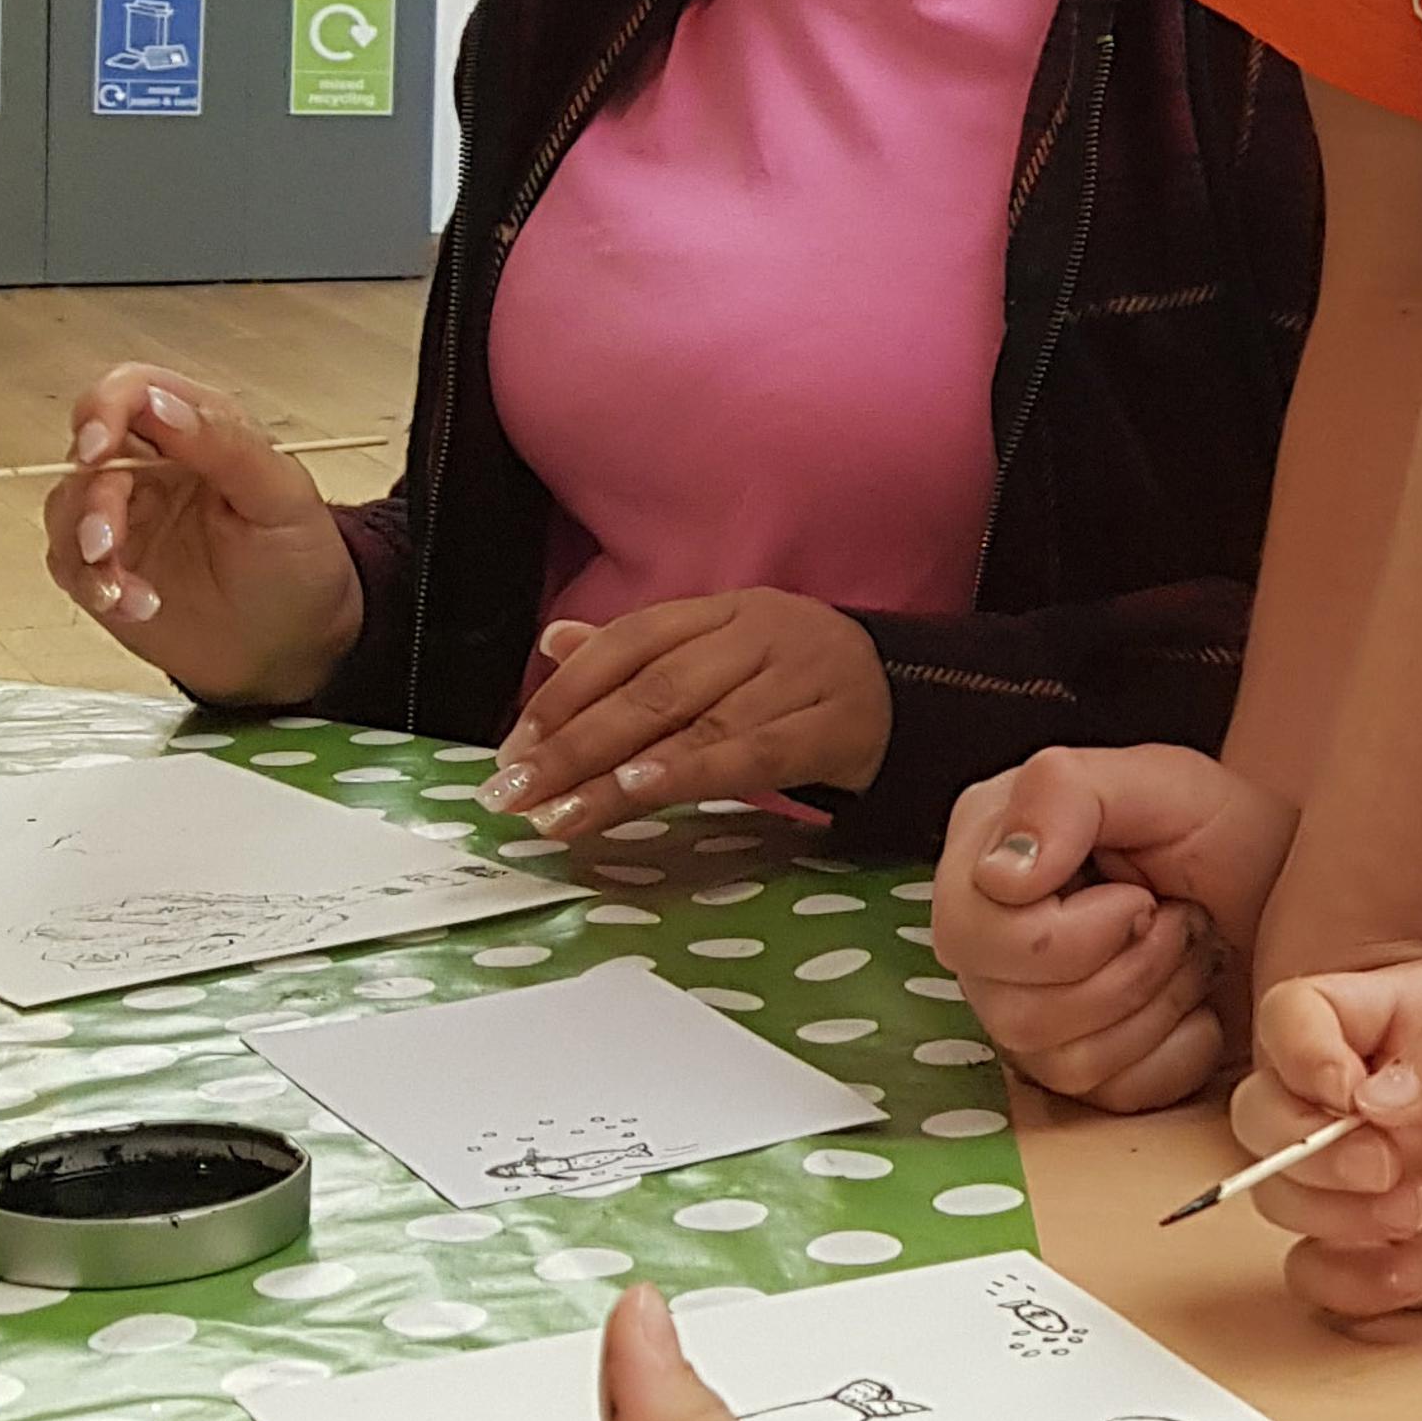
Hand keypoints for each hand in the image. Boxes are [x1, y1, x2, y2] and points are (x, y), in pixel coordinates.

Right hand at [41, 369, 362, 706]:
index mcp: (201, 430)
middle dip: (92, 498)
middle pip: (88, 452)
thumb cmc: (299, 562)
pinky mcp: (106, 565)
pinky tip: (136, 604)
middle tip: (108, 541)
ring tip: (129, 589)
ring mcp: (126, 515)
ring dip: (87, 548)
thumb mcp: (281, 497)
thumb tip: (163, 404)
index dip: (106, 408)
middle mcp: (154, 465)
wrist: (292, 643)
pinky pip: (69, 562)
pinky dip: (93, 585)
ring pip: (68, 506)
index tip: (99, 446)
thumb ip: (226, 444)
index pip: (134, 391)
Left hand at [481, 592, 891, 840]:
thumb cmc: (796, 678)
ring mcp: (797, 678)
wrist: (909, 693)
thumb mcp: (720, 649)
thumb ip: (637, 652)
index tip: (512, 748)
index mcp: (723, 610)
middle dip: (572, 744)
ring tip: (559, 810)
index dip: (564, 692)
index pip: (629, 641)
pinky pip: (749, 753)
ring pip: (693, 725)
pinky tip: (638, 790)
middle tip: (513, 793)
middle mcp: (757, 634)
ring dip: (615, 773)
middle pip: (651, 688)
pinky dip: (689, 772)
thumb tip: (552, 640)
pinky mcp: (830, 726)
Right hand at [933, 744, 1295, 1115]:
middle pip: (1014, 1010)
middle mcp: (988, 939)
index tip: (1139, 892)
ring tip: (1189, 947)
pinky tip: (1194, 1002)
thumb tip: (1000, 873)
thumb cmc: (1228, 836)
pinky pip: (1109, 1094)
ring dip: (1158, 1001)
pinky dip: (1175, 1049)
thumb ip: (1066, 794)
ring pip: (1060, 1060)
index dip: (1073, 930)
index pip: (972, 933)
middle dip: (1128, 968)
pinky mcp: (1074, 1070)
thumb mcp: (1164, 783)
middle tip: (1174, 918)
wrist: (1291, 903)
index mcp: (986, 852)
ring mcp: (1024, 1010)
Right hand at [1240, 962, 1421, 1360]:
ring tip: (1419, 1221)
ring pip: (1287, 1197)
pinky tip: (1420, 1275)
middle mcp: (1406, 1103)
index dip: (1301, 1051)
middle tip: (1387, 1169)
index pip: (1309, 1014)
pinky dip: (1348, 1282)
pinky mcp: (1416, 1268)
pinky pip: (1327, 1279)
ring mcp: (1406, 1188)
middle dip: (1302, 1145)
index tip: (1348, 1093)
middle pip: (1270, 1107)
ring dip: (1327, 1215)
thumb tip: (1381, 1084)